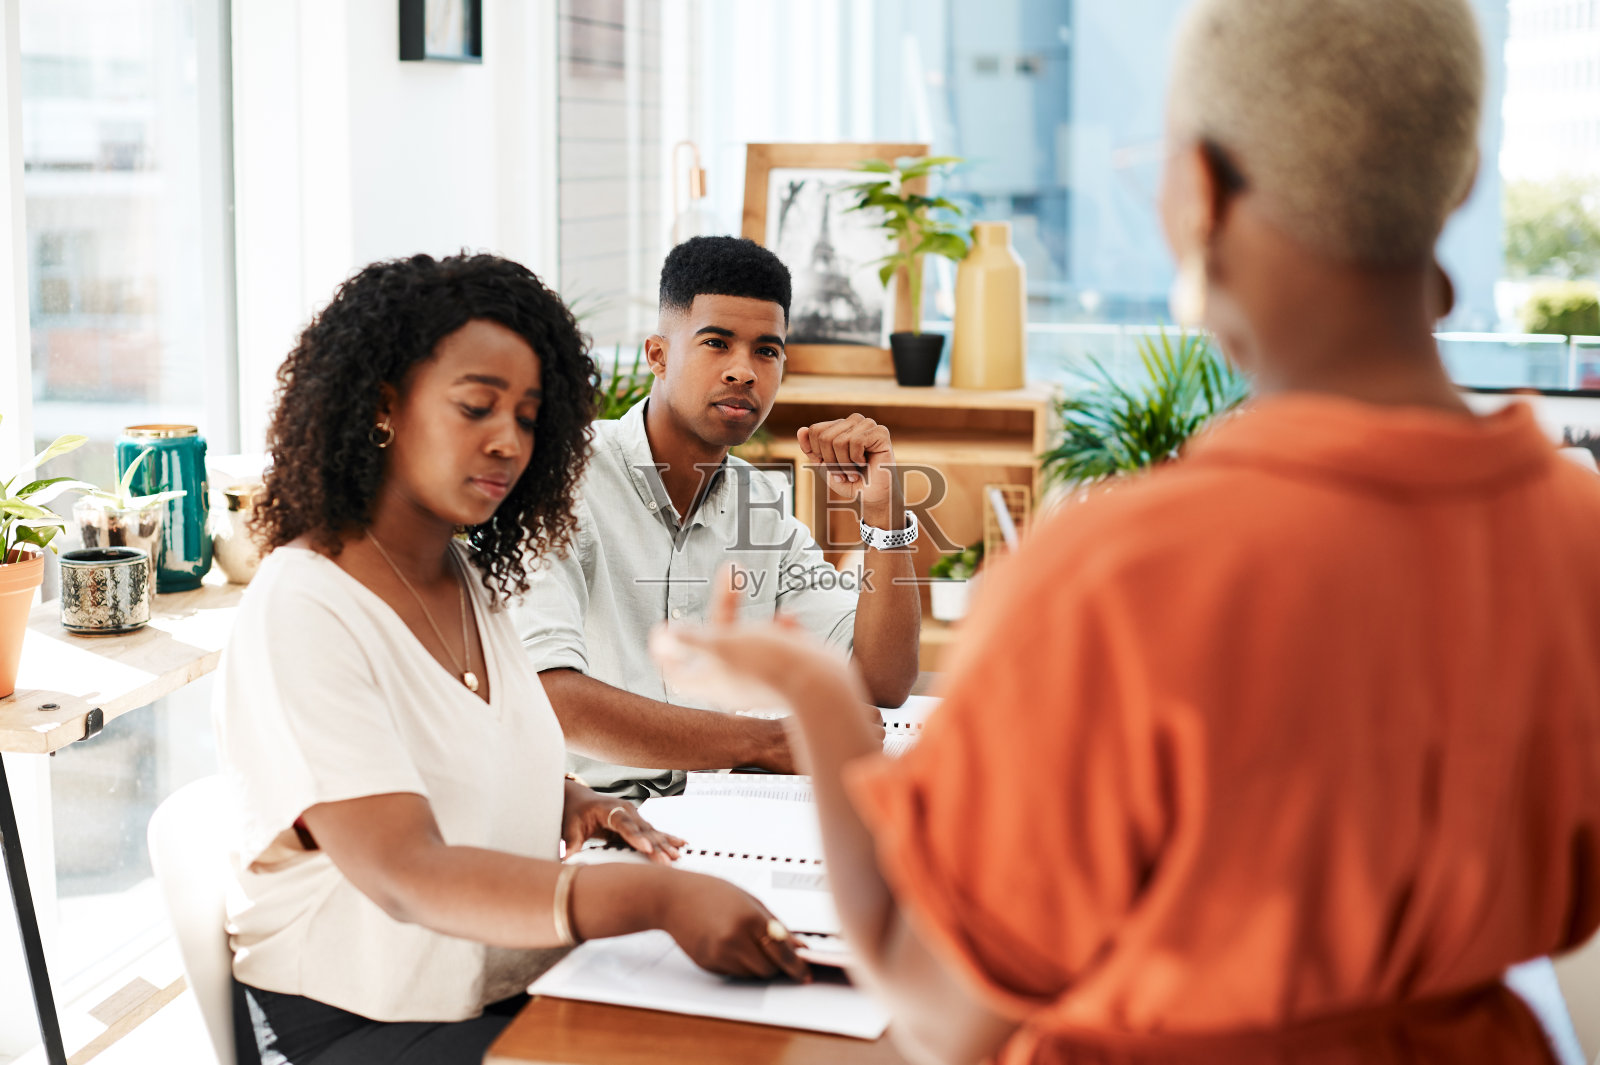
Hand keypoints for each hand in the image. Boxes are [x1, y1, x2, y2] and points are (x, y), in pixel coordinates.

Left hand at [561, 787, 683, 864]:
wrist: (579, 799)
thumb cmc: (574, 813)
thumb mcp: (570, 827)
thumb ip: (571, 843)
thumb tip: (566, 859)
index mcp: (608, 809)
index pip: (623, 824)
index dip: (636, 837)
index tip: (647, 849)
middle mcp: (625, 809)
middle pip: (643, 830)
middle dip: (656, 846)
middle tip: (667, 861)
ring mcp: (634, 814)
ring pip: (652, 832)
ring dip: (665, 844)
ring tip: (677, 857)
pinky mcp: (638, 822)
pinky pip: (654, 832)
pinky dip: (667, 838)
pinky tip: (682, 845)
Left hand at [651, 566, 871, 720]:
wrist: (820, 682)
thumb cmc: (767, 662)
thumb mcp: (720, 643)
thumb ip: (690, 639)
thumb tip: (663, 637)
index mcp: (711, 680)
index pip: (675, 672)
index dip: (663, 651)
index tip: (661, 627)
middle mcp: (733, 683)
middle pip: (716, 643)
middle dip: (725, 605)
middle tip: (733, 570)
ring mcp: (760, 678)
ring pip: (751, 641)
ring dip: (758, 621)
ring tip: (770, 606)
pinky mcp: (786, 672)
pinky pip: (779, 646)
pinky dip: (782, 631)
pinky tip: (790, 621)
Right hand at [660, 871, 810, 981]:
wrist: (673, 898)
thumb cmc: (711, 892)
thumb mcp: (749, 900)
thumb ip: (776, 925)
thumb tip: (798, 946)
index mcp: (749, 918)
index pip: (781, 951)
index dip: (796, 965)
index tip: (805, 973)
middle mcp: (734, 939)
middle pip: (768, 968)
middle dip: (774, 963)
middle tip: (770, 949)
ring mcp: (719, 954)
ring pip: (751, 974)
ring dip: (756, 964)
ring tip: (743, 940)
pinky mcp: (708, 964)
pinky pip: (734, 973)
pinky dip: (738, 965)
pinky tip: (727, 944)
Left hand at [797, 414, 894, 511]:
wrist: (871, 497)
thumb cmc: (851, 481)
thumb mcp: (824, 466)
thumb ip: (811, 449)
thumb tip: (801, 430)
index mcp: (840, 426)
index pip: (815, 430)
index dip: (819, 454)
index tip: (832, 466)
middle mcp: (853, 421)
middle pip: (824, 436)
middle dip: (831, 462)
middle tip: (844, 473)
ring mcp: (868, 424)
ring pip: (839, 440)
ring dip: (844, 464)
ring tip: (854, 471)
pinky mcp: (881, 432)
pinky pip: (856, 441)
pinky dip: (856, 459)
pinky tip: (865, 463)